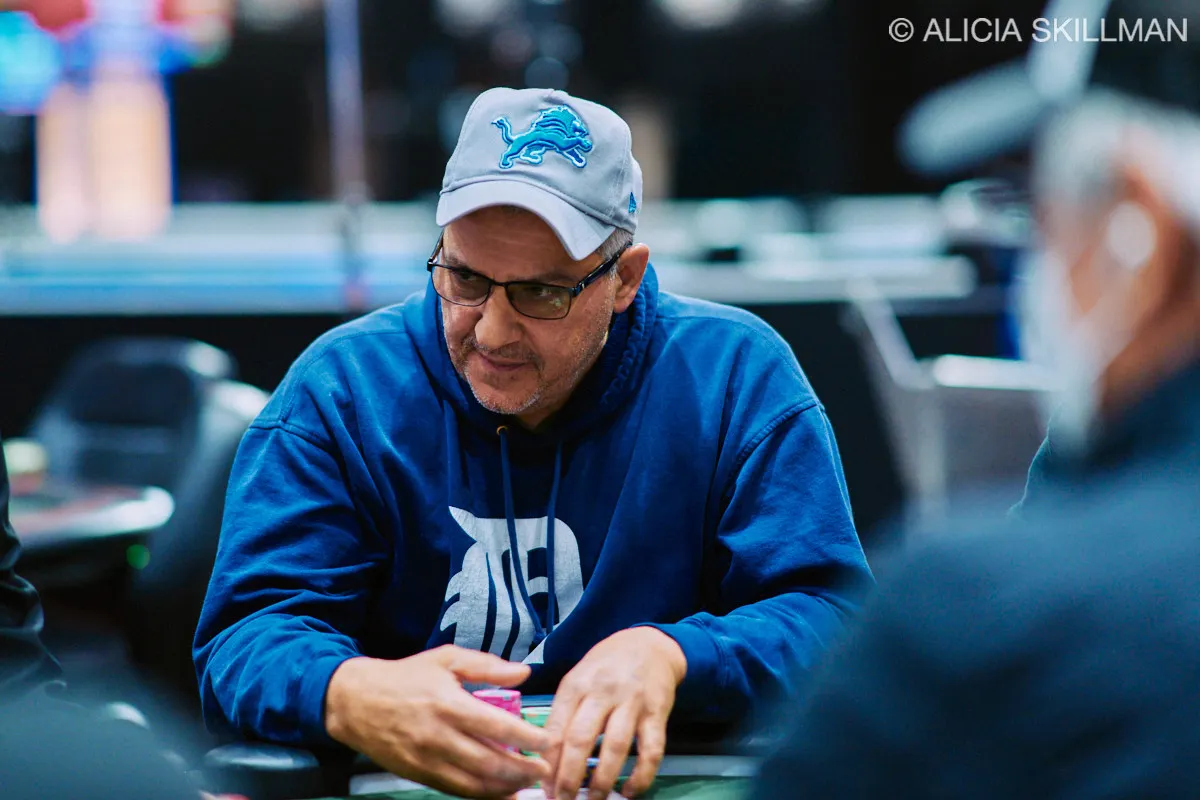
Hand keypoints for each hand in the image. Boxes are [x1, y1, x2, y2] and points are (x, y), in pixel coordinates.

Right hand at [324, 645, 553, 797]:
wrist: (356, 701)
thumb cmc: (406, 677)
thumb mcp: (447, 659)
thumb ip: (487, 666)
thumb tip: (523, 674)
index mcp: (449, 704)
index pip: (497, 726)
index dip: (527, 737)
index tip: (547, 742)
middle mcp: (439, 735)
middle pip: (489, 762)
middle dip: (522, 770)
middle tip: (545, 770)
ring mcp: (427, 759)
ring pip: (474, 783)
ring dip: (505, 787)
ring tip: (527, 784)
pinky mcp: (417, 774)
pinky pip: (455, 790)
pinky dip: (481, 795)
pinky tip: (499, 792)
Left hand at [544, 628, 686, 799]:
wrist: (650, 644)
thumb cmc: (606, 666)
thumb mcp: (578, 678)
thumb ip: (564, 712)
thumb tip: (545, 758)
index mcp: (575, 685)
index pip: (555, 729)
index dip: (548, 763)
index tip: (543, 788)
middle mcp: (602, 692)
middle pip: (580, 739)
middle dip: (569, 777)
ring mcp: (631, 702)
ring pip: (614, 746)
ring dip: (602, 780)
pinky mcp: (657, 712)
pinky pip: (651, 749)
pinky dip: (641, 775)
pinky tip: (630, 791)